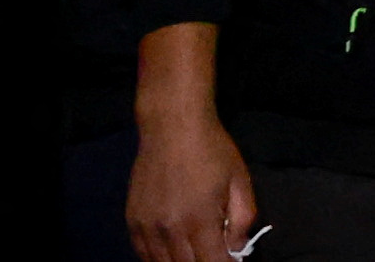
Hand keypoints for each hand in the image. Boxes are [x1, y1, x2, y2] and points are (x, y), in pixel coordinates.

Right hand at [124, 99, 254, 261]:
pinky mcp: (132, 221)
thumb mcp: (239, 180)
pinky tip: (172, 252)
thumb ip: (242, 219)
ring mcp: (146, 227)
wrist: (172, 126)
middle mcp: (169, 230)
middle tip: (213, 254)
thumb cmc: (212, 150)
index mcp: (200, 220)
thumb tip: (237, 249)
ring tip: (195, 252)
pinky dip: (158, 258)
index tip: (229, 261)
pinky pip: (143, 253)